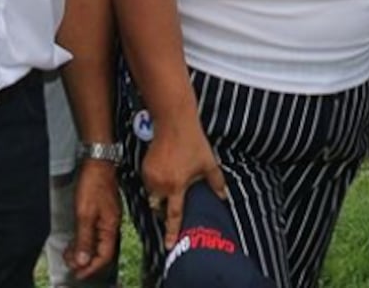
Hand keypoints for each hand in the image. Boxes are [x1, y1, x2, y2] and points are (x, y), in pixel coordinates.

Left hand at [67, 159, 120, 277]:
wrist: (97, 159)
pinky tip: (75, 237)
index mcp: (111, 226)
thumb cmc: (94, 181)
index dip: (91, 268)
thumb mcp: (85, 213)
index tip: (78, 274)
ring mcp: (107, 215)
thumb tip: (83, 260)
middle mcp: (111, 223)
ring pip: (96, 241)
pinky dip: (84, 238)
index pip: (104, 256)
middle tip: (70, 263)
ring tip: (70, 252)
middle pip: (101, 250)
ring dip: (83, 249)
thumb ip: (84, 238)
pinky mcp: (101, 209)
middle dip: (85, 260)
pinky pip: (94, 231)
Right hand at [141, 123, 227, 249]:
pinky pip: (148, 182)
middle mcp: (161, 183)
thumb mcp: (209, 162)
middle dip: (164, 209)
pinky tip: (166, 171)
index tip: (168, 246)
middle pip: (159, 206)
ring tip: (172, 181)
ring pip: (153, 194)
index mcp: (177, 185)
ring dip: (160, 194)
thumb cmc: (193, 141)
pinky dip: (155, 182)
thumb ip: (216, 182)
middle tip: (173, 202)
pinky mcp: (145, 167)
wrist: (174, 122)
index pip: (173, 215)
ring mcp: (151, 175)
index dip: (171, 232)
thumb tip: (224, 197)